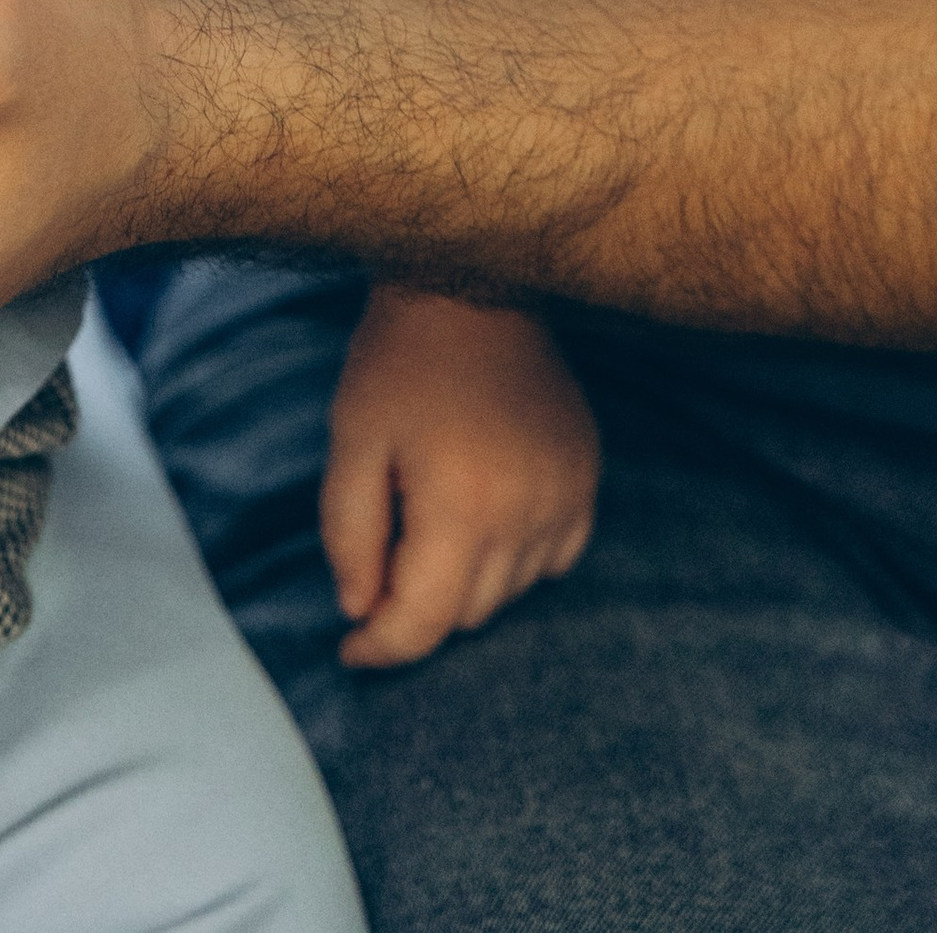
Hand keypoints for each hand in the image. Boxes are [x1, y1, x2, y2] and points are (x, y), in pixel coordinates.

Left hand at [321, 284, 598, 667]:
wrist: (472, 287)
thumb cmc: (400, 362)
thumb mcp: (351, 441)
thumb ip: (349, 535)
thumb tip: (360, 610)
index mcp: (463, 507)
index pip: (424, 621)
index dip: (381, 648)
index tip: (350, 649)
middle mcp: (527, 515)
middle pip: (466, 613)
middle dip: (418, 600)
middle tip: (383, 554)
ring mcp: (566, 499)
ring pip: (509, 592)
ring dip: (465, 578)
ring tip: (432, 514)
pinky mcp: (587, 481)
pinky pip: (552, 559)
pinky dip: (515, 555)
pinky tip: (484, 508)